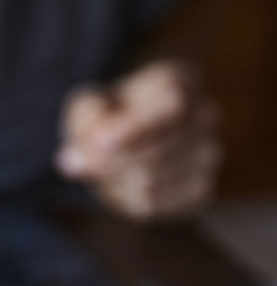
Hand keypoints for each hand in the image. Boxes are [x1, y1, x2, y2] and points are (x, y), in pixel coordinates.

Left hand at [55, 61, 222, 220]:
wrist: (128, 141)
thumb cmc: (110, 115)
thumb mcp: (88, 106)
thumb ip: (85, 122)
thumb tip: (76, 159)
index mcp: (181, 80)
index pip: (173, 104)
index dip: (136, 128)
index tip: (102, 142)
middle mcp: (205, 114)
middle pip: (157, 151)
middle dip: (111, 162)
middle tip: (86, 159)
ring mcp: (210, 154)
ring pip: (151, 183)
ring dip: (116, 181)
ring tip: (109, 168)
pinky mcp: (202, 190)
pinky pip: (155, 205)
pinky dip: (128, 199)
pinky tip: (126, 183)